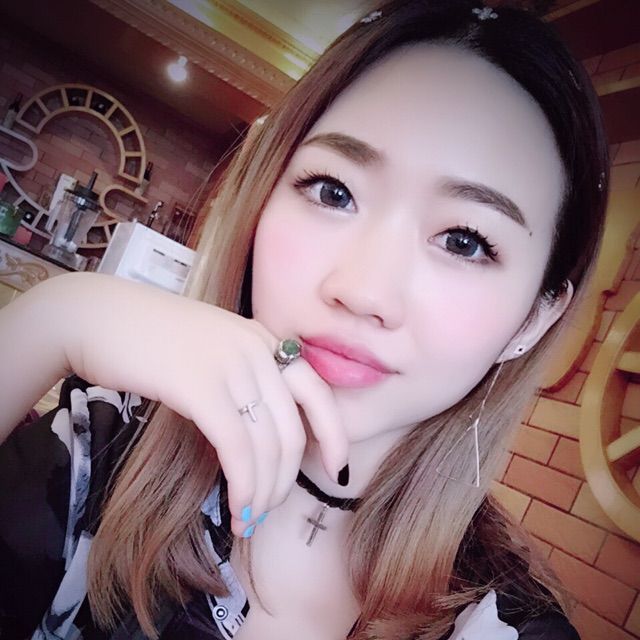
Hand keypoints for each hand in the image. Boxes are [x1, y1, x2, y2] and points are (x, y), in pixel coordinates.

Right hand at [55, 272, 347, 536]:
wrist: (97, 316)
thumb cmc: (148, 338)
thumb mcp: (211, 349)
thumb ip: (241, 379)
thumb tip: (258, 436)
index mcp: (263, 340)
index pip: (317, 392)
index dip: (334, 435)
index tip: (335, 469)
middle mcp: (256, 350)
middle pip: (292, 431)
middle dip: (285, 481)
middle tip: (266, 509)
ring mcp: (231, 366)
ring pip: (267, 445)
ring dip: (262, 492)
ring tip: (247, 518)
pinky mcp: (200, 387)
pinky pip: (236, 447)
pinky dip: (242, 484)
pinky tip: (234, 507)